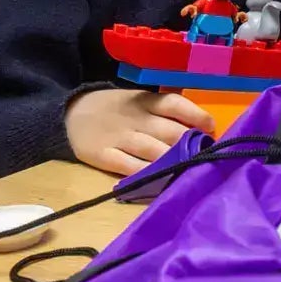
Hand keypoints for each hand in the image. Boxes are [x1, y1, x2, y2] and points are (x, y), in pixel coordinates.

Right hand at [64, 87, 209, 175]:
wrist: (69, 115)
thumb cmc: (113, 109)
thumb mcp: (136, 100)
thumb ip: (163, 109)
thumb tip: (199, 122)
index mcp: (144, 101)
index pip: (174, 104)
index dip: (195, 115)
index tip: (210, 128)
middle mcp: (135, 119)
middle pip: (169, 131)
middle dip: (190, 145)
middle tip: (206, 156)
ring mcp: (119, 138)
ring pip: (153, 151)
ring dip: (174, 161)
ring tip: (190, 170)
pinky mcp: (104, 156)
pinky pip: (129, 167)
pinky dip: (147, 174)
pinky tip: (161, 181)